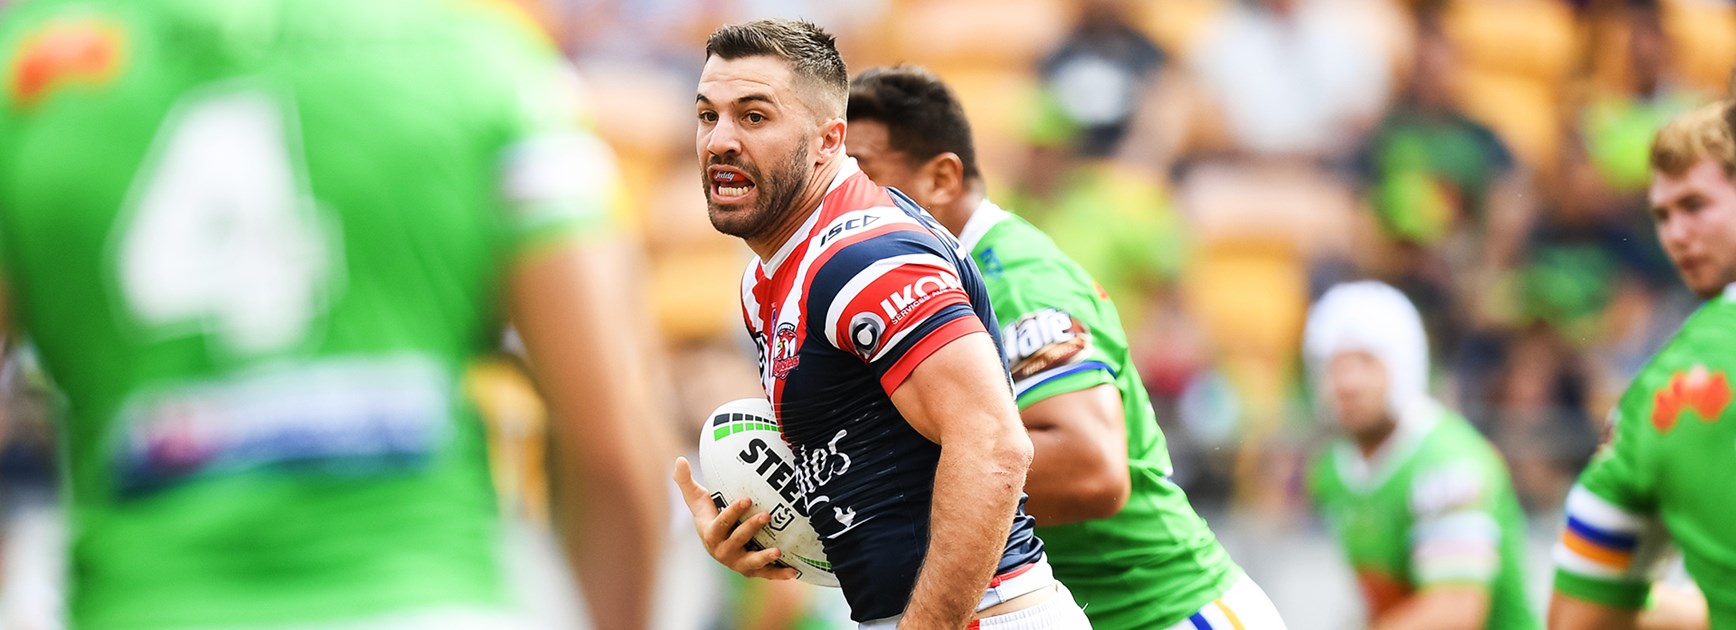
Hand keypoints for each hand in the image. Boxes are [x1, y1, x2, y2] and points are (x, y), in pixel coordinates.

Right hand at [672, 457, 799, 579]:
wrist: (716, 541)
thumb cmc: (707, 514)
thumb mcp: (696, 498)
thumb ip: (685, 480)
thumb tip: (679, 459)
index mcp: (711, 534)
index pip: (722, 523)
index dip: (733, 512)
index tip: (746, 499)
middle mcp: (722, 551)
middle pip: (737, 540)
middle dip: (751, 528)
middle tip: (767, 514)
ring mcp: (737, 562)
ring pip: (751, 562)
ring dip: (764, 557)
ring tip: (778, 551)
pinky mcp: (751, 570)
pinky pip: (765, 574)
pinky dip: (778, 574)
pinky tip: (794, 571)